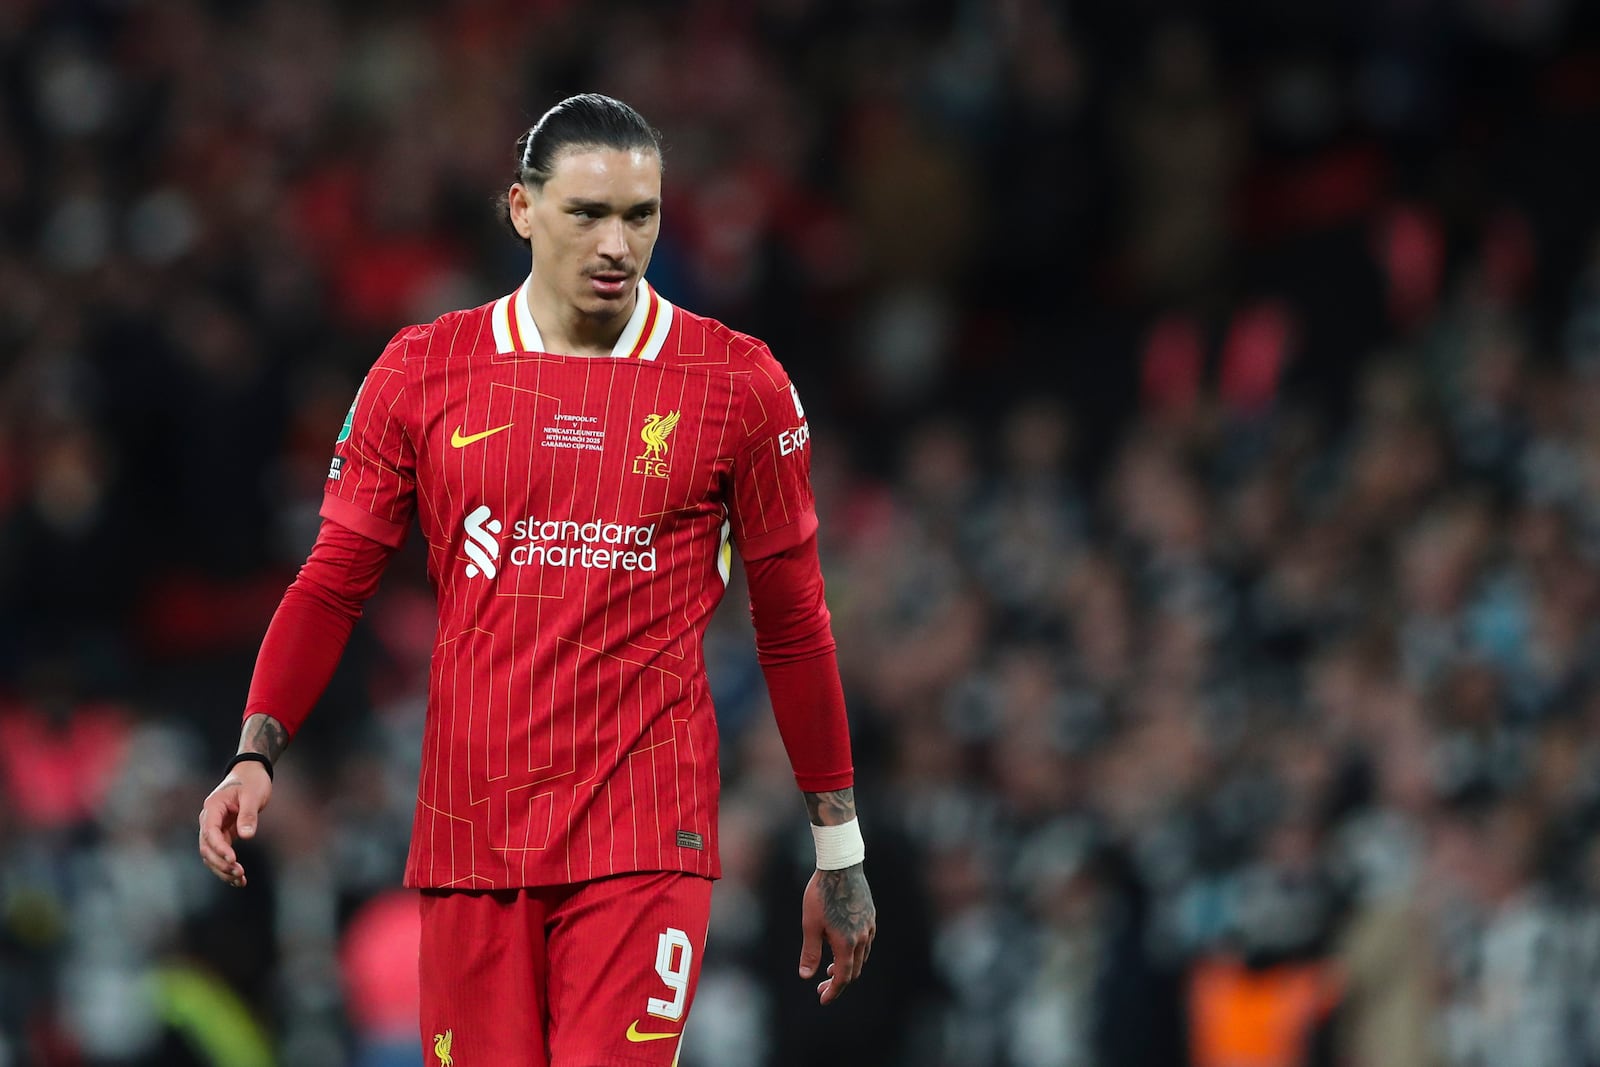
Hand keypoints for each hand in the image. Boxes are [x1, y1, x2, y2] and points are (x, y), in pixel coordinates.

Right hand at [197, 763, 272, 887]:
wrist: (251, 773)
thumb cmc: (252, 781)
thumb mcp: (253, 795)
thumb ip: (248, 815)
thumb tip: (246, 836)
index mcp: (213, 807)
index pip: (210, 832)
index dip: (219, 848)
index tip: (233, 859)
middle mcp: (209, 819)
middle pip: (207, 848)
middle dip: (220, 863)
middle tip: (239, 873)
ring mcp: (214, 828)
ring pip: (211, 855)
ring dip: (222, 869)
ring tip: (240, 880)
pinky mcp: (223, 834)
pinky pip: (221, 854)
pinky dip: (227, 866)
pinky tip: (239, 880)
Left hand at [798, 863, 875, 1003]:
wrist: (841, 866)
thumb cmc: (821, 894)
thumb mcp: (810, 924)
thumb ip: (810, 952)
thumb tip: (805, 976)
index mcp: (847, 943)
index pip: (843, 977)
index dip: (833, 992)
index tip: (822, 999)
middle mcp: (862, 938)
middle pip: (853, 971)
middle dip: (838, 982)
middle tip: (821, 986)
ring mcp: (869, 927)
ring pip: (861, 957)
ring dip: (847, 967)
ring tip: (830, 967)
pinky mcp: (870, 917)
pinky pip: (866, 943)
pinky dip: (855, 953)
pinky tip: (842, 946)